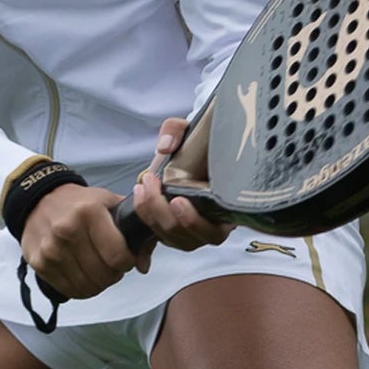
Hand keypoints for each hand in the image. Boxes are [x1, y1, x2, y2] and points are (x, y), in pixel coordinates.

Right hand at [21, 182, 145, 298]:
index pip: (117, 256)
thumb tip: (143, 265)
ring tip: (97, 269)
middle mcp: (67, 231)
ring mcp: (51, 250)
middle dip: (114, 274)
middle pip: (103, 275)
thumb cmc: (80, 203)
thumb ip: (135, 229)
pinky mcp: (39, 264)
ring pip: (88, 287)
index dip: (127, 262)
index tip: (125, 258)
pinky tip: (82, 274)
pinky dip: (81, 288)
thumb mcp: (110, 203)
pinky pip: (70, 290)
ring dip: (98, 283)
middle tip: (111, 265)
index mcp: (88, 212)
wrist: (39, 200)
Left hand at [129, 117, 233, 252]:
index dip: (194, 222)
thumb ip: (177, 130)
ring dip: (152, 217)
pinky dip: (147, 219)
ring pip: (174, 240)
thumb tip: (165, 146)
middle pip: (189, 238)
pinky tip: (139, 196)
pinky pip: (161, 237)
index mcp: (229, 208)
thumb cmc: (200, 146)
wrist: (195, 152)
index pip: (215, 231)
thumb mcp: (191, 129)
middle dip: (164, 214)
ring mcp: (195, 232)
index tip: (178, 200)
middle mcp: (215, 226)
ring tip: (142, 188)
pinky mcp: (178, 231)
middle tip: (151, 184)